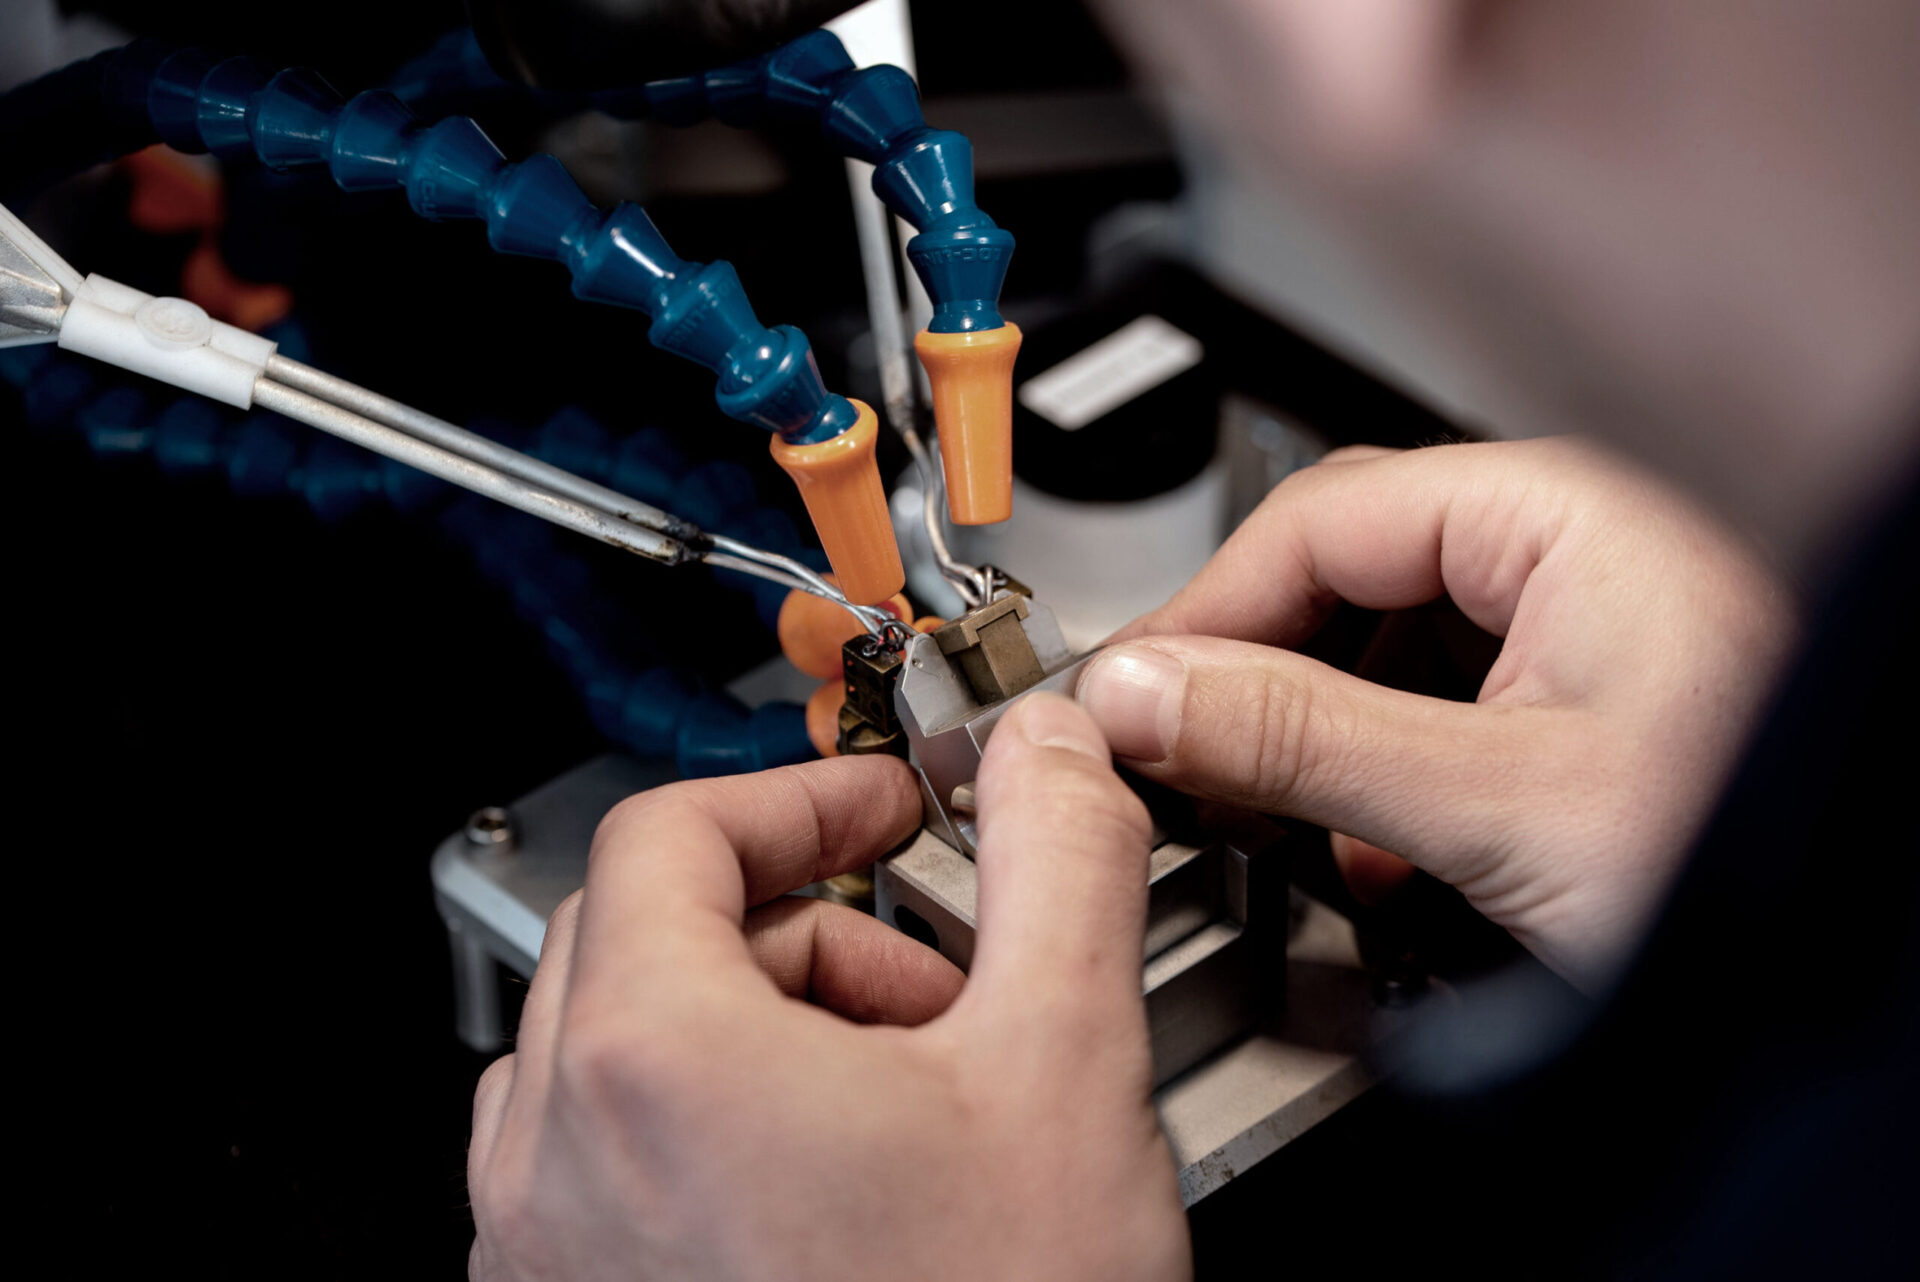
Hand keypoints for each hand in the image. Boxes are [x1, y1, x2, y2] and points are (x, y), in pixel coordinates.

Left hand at [467, 694, 1189, 1280]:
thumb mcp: (1062, 1069)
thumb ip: (1060, 864)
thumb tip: (1050, 756)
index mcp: (651, 1061)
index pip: (674, 835)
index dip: (800, 802)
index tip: (881, 820)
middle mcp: (558, 1160)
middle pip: (644, 937)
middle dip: (800, 931)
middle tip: (925, 983)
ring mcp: (548, 1258)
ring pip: (619, 1055)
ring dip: (755, 1032)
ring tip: (891, 1102)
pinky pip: (603, 1168)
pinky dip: (707, 1132)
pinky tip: (837, 1198)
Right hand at [1077, 439, 1792, 986]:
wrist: (1873, 951)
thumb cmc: (1763, 850)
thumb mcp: (1494, 802)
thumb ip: (1299, 740)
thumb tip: (1141, 694)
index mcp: (1559, 512)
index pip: (1314, 521)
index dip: (1201, 611)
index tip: (1125, 695)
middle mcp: (1567, 548)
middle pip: (1341, 575)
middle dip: (1256, 674)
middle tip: (1176, 751)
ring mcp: (1576, 625)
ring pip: (1382, 647)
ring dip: (1315, 736)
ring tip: (1282, 815)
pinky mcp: (1579, 703)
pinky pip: (1436, 706)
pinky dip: (1381, 777)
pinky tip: (1374, 847)